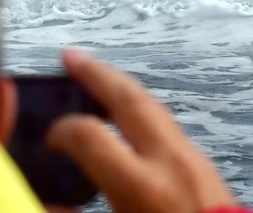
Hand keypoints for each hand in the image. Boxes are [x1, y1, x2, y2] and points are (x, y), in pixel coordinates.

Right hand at [45, 48, 237, 212]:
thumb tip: (48, 204)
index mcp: (142, 185)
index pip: (90, 137)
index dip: (63, 131)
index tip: (49, 138)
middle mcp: (168, 161)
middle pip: (129, 100)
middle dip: (98, 74)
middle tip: (70, 55)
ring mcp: (191, 158)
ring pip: (153, 106)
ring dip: (121, 87)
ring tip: (96, 74)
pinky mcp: (204, 164)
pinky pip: (165, 124)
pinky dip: (140, 110)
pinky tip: (128, 113)